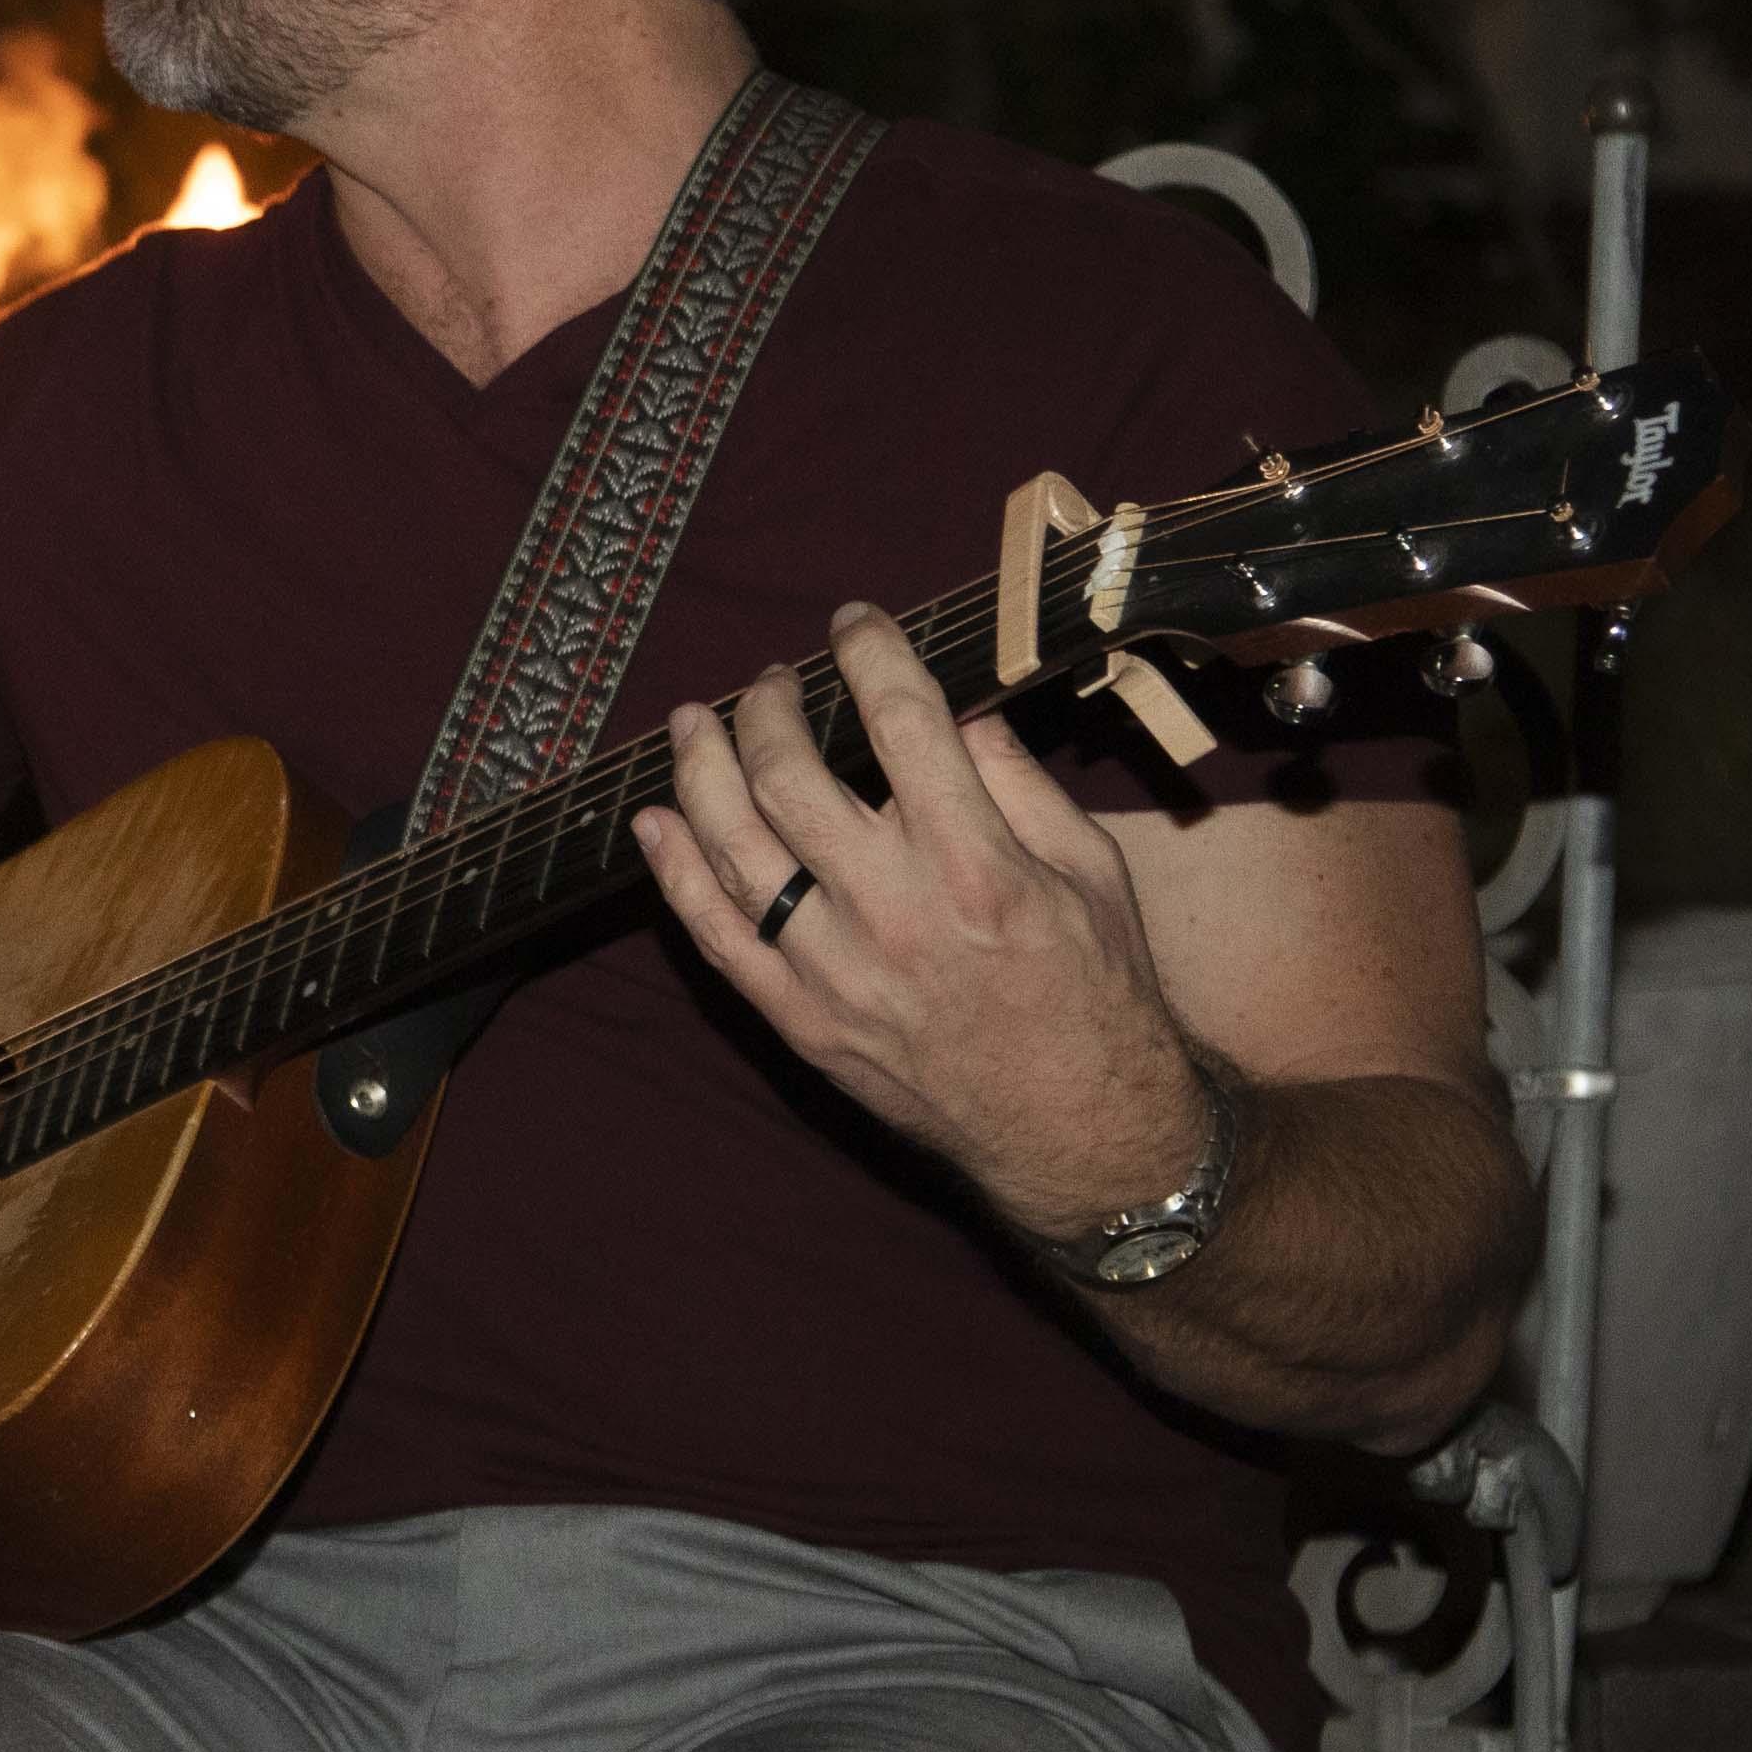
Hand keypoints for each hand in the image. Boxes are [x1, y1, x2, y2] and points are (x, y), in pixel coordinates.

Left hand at [630, 602, 1212, 1247]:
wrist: (1077, 1129)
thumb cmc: (1096, 991)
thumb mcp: (1092, 872)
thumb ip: (1019, 785)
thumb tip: (957, 709)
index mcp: (980, 865)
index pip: (904, 723)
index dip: (869, 654)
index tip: (853, 622)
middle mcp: (897, 913)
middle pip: (792, 777)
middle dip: (768, 707)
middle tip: (770, 682)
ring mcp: (837, 973)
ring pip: (734, 847)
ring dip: (700, 770)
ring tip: (692, 723)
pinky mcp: (802, 1021)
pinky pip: (716, 937)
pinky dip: (676, 872)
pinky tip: (655, 821)